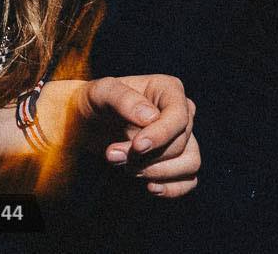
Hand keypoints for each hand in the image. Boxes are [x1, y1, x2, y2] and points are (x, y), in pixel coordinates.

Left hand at [49, 75, 199, 197]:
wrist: (88, 123)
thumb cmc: (96, 102)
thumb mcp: (101, 92)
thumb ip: (123, 99)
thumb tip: (151, 117)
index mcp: (169, 90)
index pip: (179, 117)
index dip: (161, 135)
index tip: (137, 146)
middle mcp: (182, 113)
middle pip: (180, 143)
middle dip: (146, 156)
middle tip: (113, 154)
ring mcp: (183, 138)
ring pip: (190, 163)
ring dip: (157, 172)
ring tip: (127, 168)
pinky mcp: (178, 162)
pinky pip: (189, 181)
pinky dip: (172, 188)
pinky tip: (150, 187)